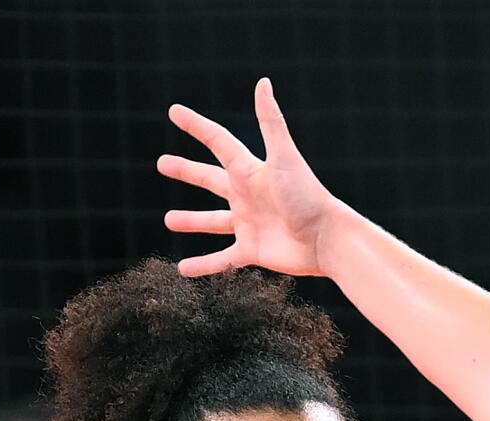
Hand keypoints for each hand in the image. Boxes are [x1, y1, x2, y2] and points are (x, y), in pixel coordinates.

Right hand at [160, 77, 341, 278]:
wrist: (327, 239)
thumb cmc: (307, 196)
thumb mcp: (284, 157)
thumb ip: (270, 122)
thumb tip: (263, 82)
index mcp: (250, 171)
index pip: (218, 142)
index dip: (196, 126)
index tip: (174, 112)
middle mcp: (247, 195)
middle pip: (210, 179)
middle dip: (186, 172)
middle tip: (162, 164)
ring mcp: (248, 224)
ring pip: (213, 221)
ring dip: (191, 221)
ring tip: (169, 220)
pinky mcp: (252, 251)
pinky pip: (222, 260)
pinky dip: (203, 265)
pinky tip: (183, 269)